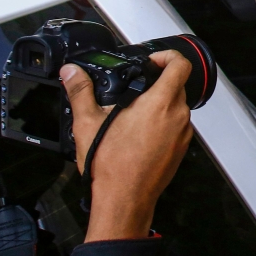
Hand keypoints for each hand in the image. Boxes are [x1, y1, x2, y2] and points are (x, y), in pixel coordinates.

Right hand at [61, 50, 193, 241]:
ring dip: (160, 104)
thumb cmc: (111, 166)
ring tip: (133, 114)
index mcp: (160, 103)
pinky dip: (163, 123)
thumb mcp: (88, 123)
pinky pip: (177, 126)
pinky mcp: (182, 148)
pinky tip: (140, 134)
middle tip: (136, 88)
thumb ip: (81, 92)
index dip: (168, 56)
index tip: (153, 60)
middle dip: (159, 82)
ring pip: (177, 106)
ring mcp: (183, 133)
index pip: (180, 65)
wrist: (124, 199)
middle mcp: (178, 116)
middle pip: (178, 85)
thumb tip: (72, 73)